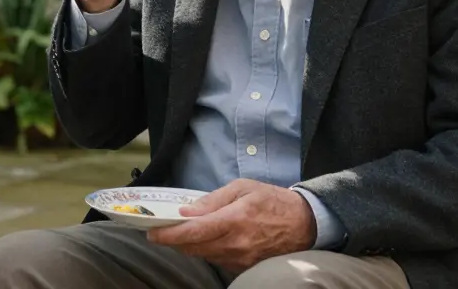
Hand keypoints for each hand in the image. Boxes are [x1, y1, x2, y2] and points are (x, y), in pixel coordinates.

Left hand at [146, 179, 315, 274]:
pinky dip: (207, 250)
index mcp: (234, 220)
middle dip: (174, 240)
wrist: (305, 224)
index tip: (152, 232)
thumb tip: (186, 211)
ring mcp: (241, 259)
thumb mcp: (242, 189)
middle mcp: (236, 244)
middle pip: (193, 248)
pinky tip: (208, 238)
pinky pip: (217, 260)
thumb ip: (212, 200)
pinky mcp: (245, 267)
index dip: (169, 234)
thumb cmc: (273, 201)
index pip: (193, 232)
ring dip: (190, 245)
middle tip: (163, 229)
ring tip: (185, 231)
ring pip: (203, 255)